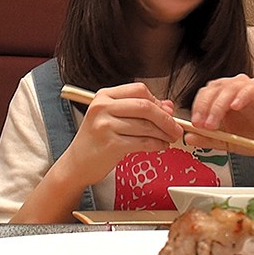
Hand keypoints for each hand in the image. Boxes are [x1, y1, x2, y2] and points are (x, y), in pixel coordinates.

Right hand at [57, 82, 182, 186]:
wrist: (76, 164)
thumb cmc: (96, 141)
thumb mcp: (113, 119)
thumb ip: (138, 110)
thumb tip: (168, 106)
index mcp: (103, 96)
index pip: (139, 90)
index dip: (157, 101)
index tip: (166, 112)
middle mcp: (103, 107)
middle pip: (145, 106)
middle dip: (166, 119)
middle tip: (176, 128)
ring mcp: (105, 126)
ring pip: (146, 126)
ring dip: (164, 134)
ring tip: (169, 139)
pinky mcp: (111, 145)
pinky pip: (143, 142)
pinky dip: (157, 145)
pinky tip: (160, 147)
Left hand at [188, 74, 253, 155]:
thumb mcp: (227, 141)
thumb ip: (209, 138)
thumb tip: (188, 136)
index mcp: (225, 97)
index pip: (207, 93)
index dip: (198, 106)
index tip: (194, 123)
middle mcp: (238, 88)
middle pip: (216, 87)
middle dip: (207, 106)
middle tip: (203, 124)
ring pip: (232, 87)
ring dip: (220, 104)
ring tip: (215, 122)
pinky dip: (243, 95)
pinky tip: (236, 106)